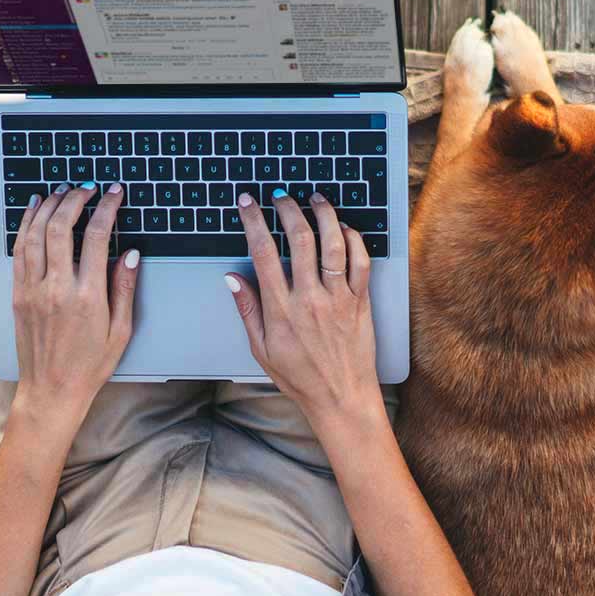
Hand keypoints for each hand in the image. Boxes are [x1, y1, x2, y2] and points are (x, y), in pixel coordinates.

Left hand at [11, 182, 140, 418]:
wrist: (52, 390)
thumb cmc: (90, 364)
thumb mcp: (121, 330)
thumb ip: (124, 288)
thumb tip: (130, 252)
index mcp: (87, 297)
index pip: (96, 236)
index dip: (106, 208)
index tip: (113, 193)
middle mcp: (56, 289)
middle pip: (61, 227)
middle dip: (74, 199)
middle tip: (86, 188)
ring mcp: (32, 290)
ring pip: (35, 234)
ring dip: (48, 206)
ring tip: (61, 190)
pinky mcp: (18, 294)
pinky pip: (19, 250)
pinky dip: (26, 224)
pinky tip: (34, 209)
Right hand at [225, 189, 383, 431]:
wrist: (341, 398)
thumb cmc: (300, 378)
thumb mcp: (261, 349)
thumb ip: (247, 310)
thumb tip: (233, 279)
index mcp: (281, 309)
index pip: (263, 253)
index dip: (253, 221)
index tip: (248, 203)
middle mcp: (310, 298)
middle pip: (300, 239)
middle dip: (288, 209)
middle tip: (281, 197)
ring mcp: (339, 298)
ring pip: (334, 243)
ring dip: (324, 214)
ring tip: (314, 199)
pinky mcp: (360, 301)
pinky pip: (361, 261)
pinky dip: (354, 238)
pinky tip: (344, 228)